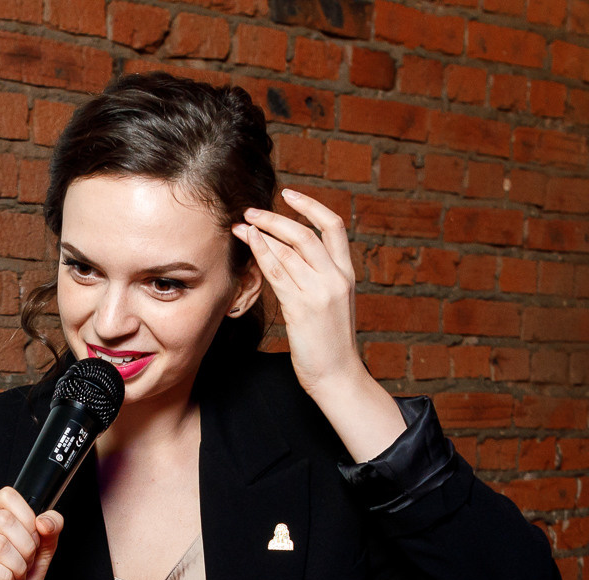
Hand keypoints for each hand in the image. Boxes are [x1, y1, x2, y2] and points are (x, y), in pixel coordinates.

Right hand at [0, 487, 62, 579]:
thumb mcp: (40, 554)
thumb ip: (50, 531)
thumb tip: (45, 520)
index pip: (6, 496)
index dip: (28, 519)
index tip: (32, 542)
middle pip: (4, 521)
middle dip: (25, 549)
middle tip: (24, 566)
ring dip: (16, 567)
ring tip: (14, 578)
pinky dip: (4, 579)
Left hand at [234, 189, 367, 402]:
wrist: (337, 376)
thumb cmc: (330, 344)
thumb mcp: (333, 305)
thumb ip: (319, 279)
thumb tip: (291, 258)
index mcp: (347, 274)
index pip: (333, 226)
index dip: (311, 206)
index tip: (289, 195)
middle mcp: (336, 278)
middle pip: (306, 233)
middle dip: (275, 218)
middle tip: (251, 212)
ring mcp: (320, 292)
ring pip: (289, 250)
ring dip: (261, 233)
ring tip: (241, 225)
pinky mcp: (302, 308)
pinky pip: (278, 272)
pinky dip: (261, 253)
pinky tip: (248, 243)